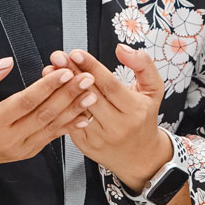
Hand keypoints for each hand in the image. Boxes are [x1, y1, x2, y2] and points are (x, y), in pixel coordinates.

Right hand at [0, 57, 96, 191]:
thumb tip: (6, 62)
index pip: (26, 102)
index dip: (47, 87)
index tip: (64, 71)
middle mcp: (9, 139)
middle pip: (44, 115)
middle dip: (68, 95)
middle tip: (86, 79)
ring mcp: (20, 149)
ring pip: (52, 127)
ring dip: (74, 110)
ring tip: (91, 94)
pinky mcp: (28, 152)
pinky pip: (52, 137)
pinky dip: (69, 125)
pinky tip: (84, 115)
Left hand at [50, 45, 171, 191]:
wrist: (140, 156)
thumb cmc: (144, 117)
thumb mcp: (153, 89)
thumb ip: (142, 64)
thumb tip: (121, 48)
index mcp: (135, 110)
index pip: (109, 85)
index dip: (92, 67)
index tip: (76, 53)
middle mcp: (118, 126)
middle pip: (91, 95)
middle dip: (72, 73)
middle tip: (58, 57)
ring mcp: (100, 138)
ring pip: (78, 109)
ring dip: (62, 89)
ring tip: (51, 70)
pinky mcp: (86, 145)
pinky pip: (70, 122)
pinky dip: (61, 105)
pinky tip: (53, 91)